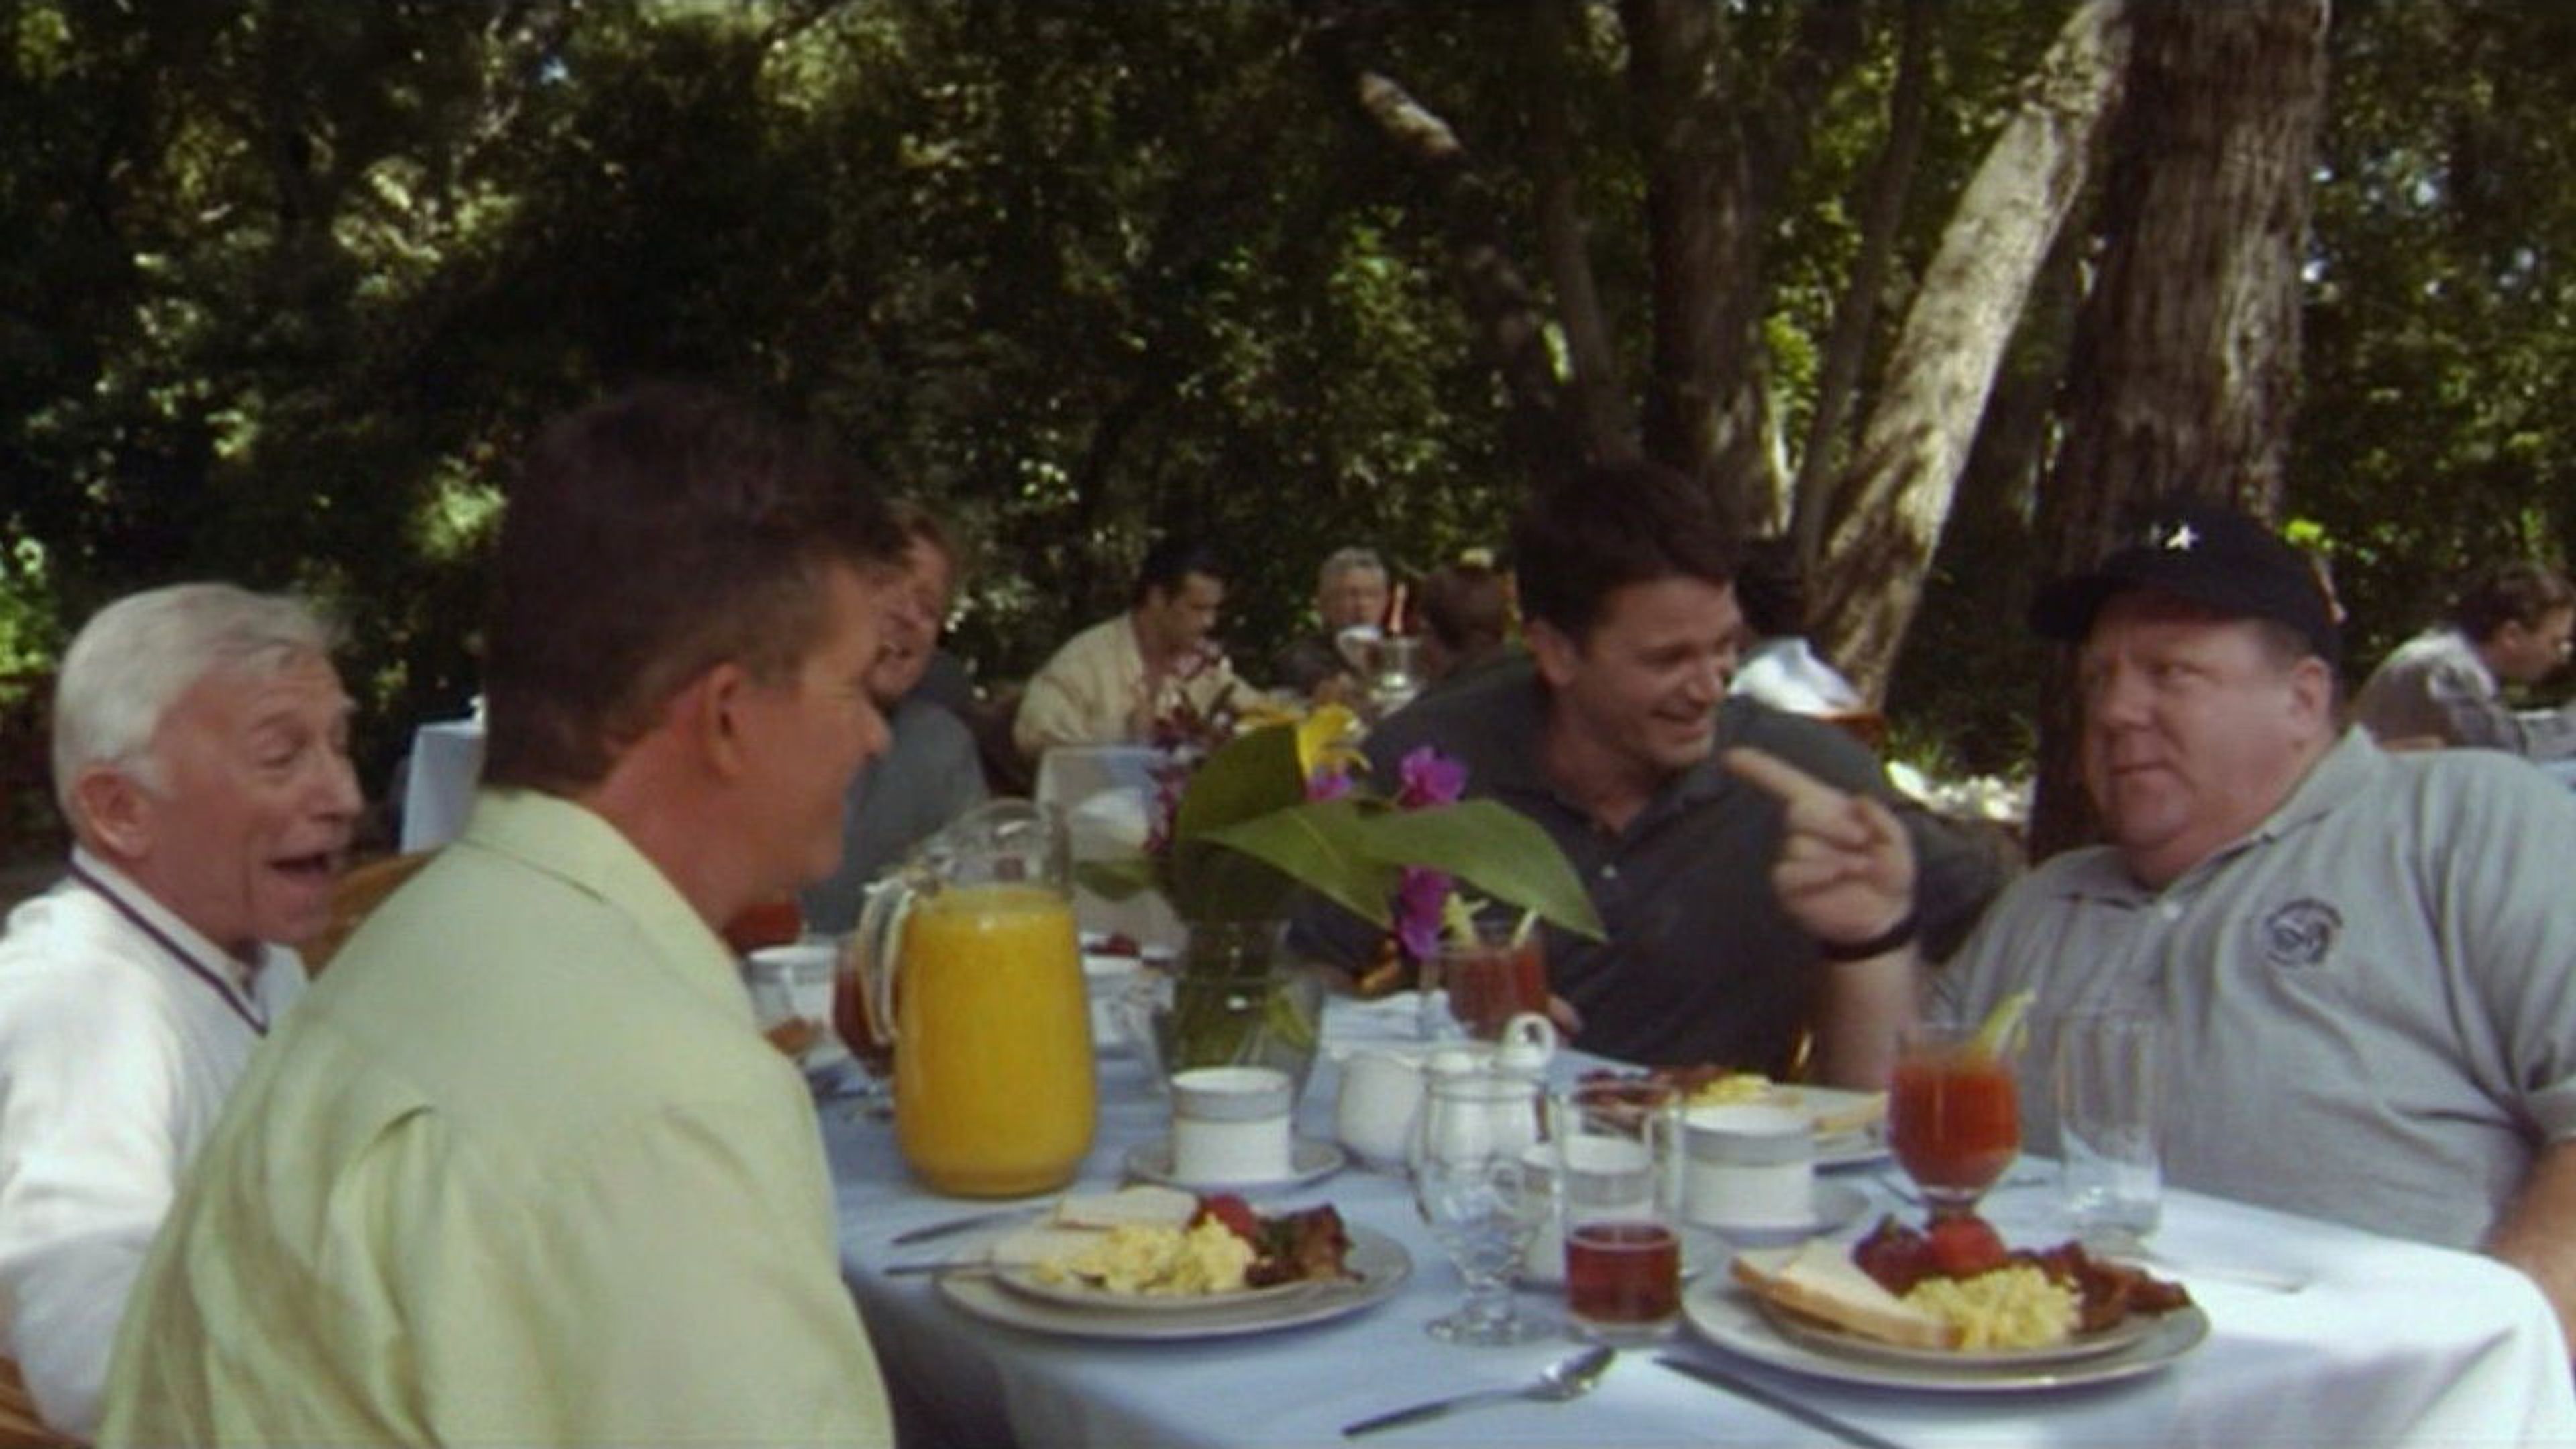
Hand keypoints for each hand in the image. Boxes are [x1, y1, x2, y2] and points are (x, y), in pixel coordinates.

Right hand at [1723, 746, 1916, 954]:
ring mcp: (1792, 857)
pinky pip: (1789, 871)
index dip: (1758, 767)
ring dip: (1835, 857)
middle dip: (1833, 825)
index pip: (1786, 783)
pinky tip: (1837, 877)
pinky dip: (1817, 873)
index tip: (1730, 756)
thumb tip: (1858, 800)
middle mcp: (1804, 829)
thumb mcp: (1897, 841)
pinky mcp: (1787, 885)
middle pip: (1797, 812)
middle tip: (1861, 841)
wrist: (1885, 915)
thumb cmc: (1889, 872)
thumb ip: (1882, 818)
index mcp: (1826, 808)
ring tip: (1857, 868)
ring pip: (1798, 845)